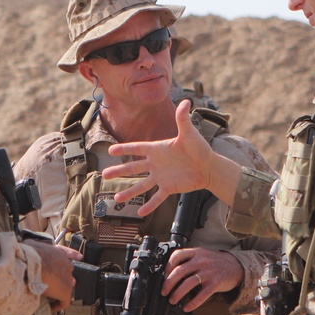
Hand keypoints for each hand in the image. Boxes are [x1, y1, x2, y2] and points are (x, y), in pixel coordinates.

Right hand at [24, 240, 82, 311]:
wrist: (31, 263)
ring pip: (66, 286)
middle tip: (58, 284)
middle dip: (64, 277)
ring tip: (53, 297)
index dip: (74, 255)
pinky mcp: (65, 291)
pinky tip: (52, 307)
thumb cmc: (28, 254)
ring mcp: (67, 278)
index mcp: (58, 252)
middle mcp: (66, 264)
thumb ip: (35, 247)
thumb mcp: (31, 245)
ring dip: (60, 291)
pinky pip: (65, 301)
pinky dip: (58, 305)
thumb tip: (27, 245)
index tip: (79, 257)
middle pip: (68, 272)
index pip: (69, 253)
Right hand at [102, 100, 243, 215]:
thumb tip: (185, 101)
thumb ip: (183, 119)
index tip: (110, 150)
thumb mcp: (189, 133)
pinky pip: (157, 197)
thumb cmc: (200, 148)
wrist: (210, 167)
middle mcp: (156, 163)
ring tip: (116, 199)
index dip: (124, 149)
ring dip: (129, 192)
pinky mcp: (169, 187)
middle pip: (133, 167)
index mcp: (158, 149)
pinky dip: (149, 205)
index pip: (137, 148)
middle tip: (104, 174)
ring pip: (141, 185)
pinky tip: (140, 213)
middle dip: (118, 171)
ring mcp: (161, 176)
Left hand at [162, 247, 243, 311]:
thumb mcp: (202, 255)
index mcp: (196, 253)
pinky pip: (201, 295)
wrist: (236, 266)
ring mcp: (208, 272)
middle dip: (168, 283)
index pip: (177, 255)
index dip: (168, 266)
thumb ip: (189, 259)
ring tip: (172, 300)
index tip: (163, 276)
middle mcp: (201, 261)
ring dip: (177, 294)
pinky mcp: (215, 283)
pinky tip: (187, 307)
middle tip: (164, 292)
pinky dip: (192, 302)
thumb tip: (170, 272)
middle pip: (179, 271)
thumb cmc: (215, 262)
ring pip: (188, 283)